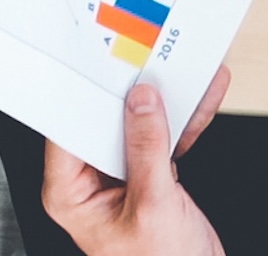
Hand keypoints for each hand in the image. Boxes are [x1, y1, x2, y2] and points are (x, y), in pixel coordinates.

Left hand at [37, 68, 227, 255]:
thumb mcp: (152, 206)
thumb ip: (146, 151)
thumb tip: (142, 105)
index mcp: (69, 194)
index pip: (68, 130)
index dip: (85, 97)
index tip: (102, 67)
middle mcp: (88, 183)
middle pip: (104, 122)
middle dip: (131, 93)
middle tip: (144, 61)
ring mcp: (119, 178)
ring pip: (137, 126)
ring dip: (165, 102)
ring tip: (180, 71)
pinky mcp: (147, 176)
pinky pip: (162, 139)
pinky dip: (183, 121)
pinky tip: (199, 98)